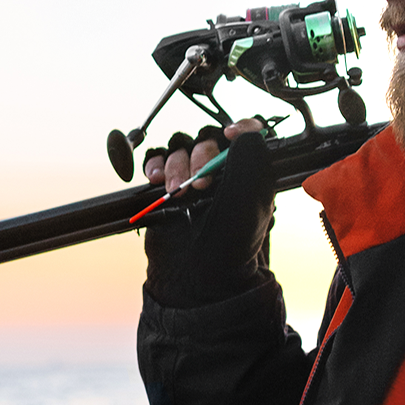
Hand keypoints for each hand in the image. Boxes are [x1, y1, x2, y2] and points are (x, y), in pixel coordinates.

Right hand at [142, 119, 275, 307]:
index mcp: (249, 173)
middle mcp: (222, 171)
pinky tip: (155, 180)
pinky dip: (153, 163)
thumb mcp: (251, 204)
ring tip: (176, 192)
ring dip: (175, 164)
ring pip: (180, 147)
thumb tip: (244, 133)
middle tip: (200, 184)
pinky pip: (156, 160)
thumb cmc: (231, 247)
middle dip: (201, 156)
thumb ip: (251, 163)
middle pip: (207, 138)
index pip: (247, 134)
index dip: (239, 127)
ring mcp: (193, 177)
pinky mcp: (167, 186)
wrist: (198, 278)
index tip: (230, 134)